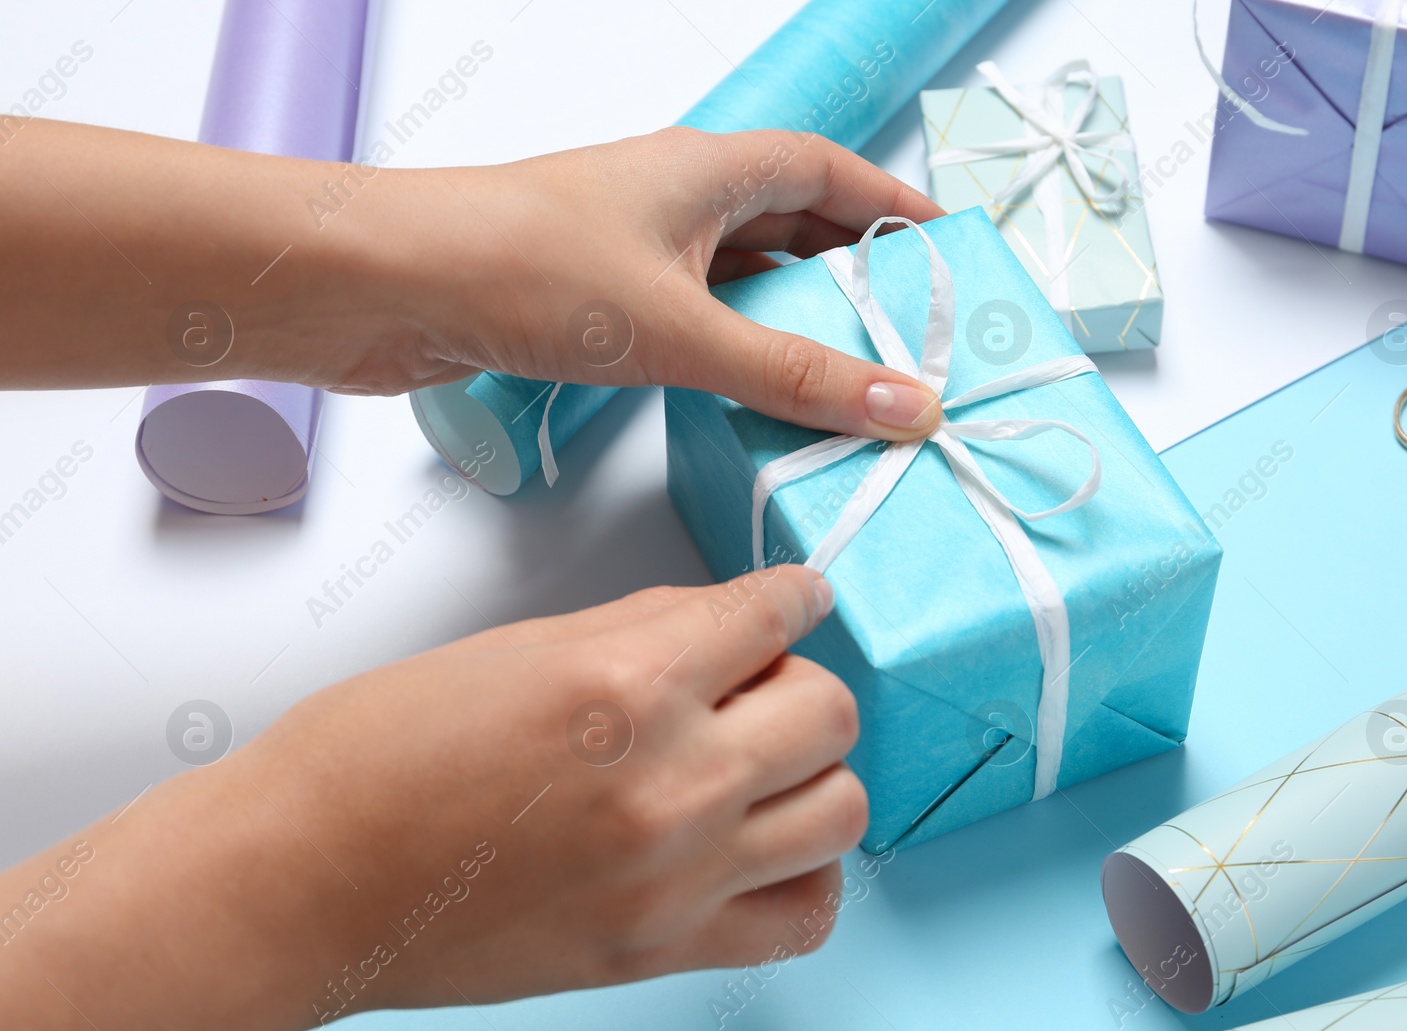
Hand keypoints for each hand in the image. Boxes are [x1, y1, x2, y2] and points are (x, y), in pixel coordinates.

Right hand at [0, 567, 863, 1030]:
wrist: (303, 883)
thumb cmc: (373, 761)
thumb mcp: (515, 649)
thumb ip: (642, 629)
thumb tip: (722, 622)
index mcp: (627, 683)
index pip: (774, 615)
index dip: (792, 596)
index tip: (796, 600)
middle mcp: (671, 782)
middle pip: (830, 711)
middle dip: (800, 681)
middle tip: (755, 685)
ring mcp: (676, 876)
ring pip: (842, 810)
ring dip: (813, 773)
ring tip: (758, 766)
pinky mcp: (662, 950)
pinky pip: (804, 917)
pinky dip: (804, 876)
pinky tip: (758, 848)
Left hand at [337, 127, 946, 438]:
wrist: (382, 287)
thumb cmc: (519, 266)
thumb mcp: (681, 328)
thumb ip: (793, 375)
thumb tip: (905, 404)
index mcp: (707, 170)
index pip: (828, 170)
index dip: (890, 206)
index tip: (944, 248)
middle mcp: (672, 201)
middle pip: (789, 225)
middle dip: (850, 274)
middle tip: (908, 332)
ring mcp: (629, 251)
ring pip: (736, 279)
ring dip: (789, 323)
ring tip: (850, 377)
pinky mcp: (590, 303)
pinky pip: (689, 321)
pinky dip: (731, 353)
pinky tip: (752, 394)